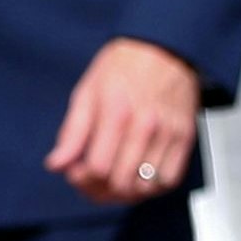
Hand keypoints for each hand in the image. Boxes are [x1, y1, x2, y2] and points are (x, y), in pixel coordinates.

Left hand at [48, 37, 200, 205]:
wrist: (164, 47)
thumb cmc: (122, 66)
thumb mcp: (86, 92)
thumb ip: (72, 132)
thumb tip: (55, 164)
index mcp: (115, 112)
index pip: (98, 168)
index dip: (82, 179)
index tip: (76, 172)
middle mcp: (145, 125)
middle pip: (121, 182)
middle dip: (100, 190)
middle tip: (91, 180)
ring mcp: (168, 133)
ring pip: (146, 187)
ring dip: (125, 193)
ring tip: (113, 180)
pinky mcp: (185, 138)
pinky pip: (169, 180)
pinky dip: (151, 187)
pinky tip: (137, 177)